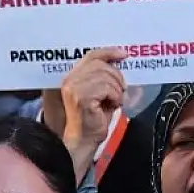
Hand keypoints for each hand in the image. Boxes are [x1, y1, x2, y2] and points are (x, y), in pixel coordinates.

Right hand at [56, 48, 126, 177]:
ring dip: (117, 90)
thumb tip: (119, 60)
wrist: (84, 141)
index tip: (123, 54)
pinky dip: (116, 97)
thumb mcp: (100, 92)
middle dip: (117, 77)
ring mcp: (74, 88)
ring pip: (106, 77)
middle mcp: (70, 79)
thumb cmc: (93, 119)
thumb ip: (104, 76)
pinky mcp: (81, 98)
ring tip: (115, 101)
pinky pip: (107, 89)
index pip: (91, 55)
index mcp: (72, 76)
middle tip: (122, 90)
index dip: (109, 52)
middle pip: (101, 65)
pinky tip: (113, 106)